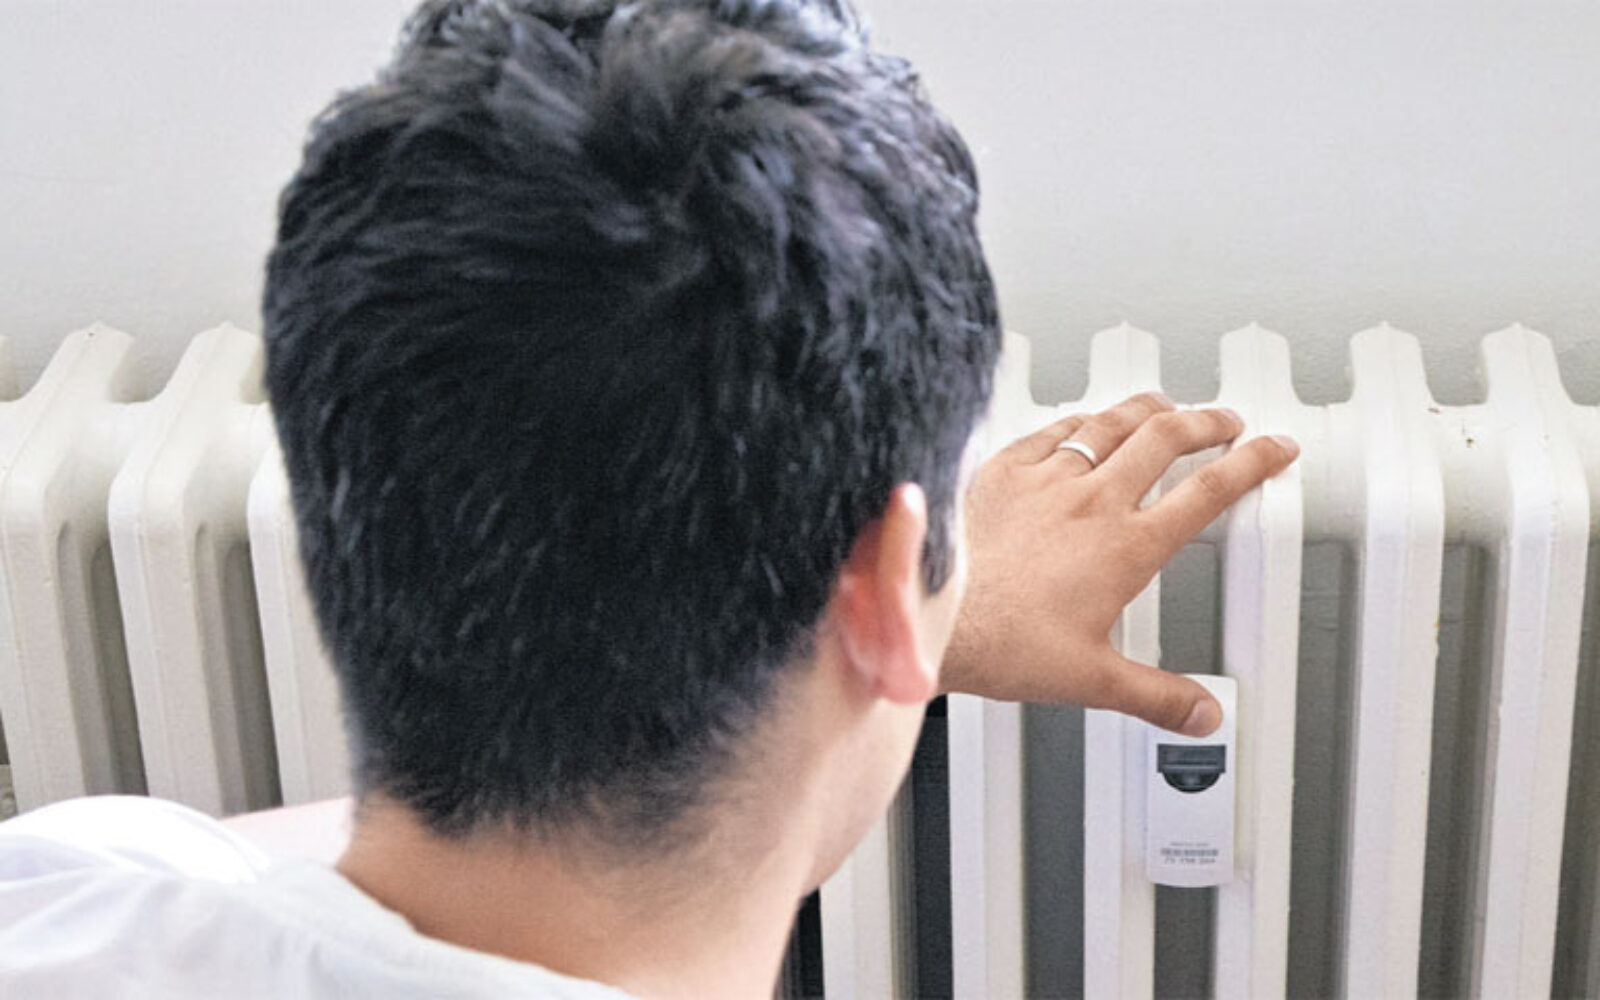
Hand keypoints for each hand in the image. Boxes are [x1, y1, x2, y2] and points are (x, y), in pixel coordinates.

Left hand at [939, 393, 1299, 735]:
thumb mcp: (1093, 680)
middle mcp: (1092, 501)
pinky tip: (1082, 423)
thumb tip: (1201, 714)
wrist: (934, 616)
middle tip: (1227, 420)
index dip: (1252, 464)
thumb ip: (1157, 696)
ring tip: (1166, 406)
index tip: (1274, 449)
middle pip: (1168, 438)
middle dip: (1208, 421)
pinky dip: (1080, 420)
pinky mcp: (1004, 471)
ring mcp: (1046, 479)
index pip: (1209, 492)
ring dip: (1148, 409)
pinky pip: (1052, 429)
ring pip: (1111, 422)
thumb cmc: (1001, 643)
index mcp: (1127, 546)